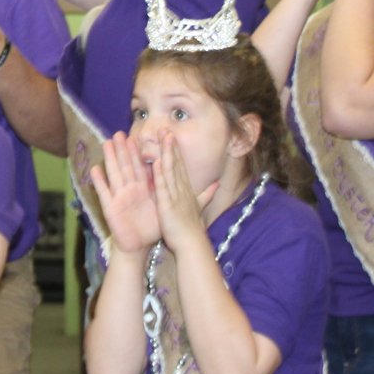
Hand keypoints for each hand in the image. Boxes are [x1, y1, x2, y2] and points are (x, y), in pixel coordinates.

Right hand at [90, 133, 160, 255]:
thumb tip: (183, 178)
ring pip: (114, 174)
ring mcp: (118, 197)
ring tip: (106, 143)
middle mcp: (129, 189)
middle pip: (125, 166)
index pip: (140, 166)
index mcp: (143, 188)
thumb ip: (171, 190)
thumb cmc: (151, 226)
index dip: (137, 152)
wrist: (138, 246)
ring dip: (109, 159)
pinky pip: (104, 193)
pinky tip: (94, 170)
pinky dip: (99, 182)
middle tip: (118, 133)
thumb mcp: (164, 205)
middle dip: (122, 150)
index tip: (135, 136)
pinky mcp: (110, 208)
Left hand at [151, 132, 215, 260]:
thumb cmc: (192, 229)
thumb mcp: (199, 207)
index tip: (172, 136)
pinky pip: (163, 187)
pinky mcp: (168, 205)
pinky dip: (160, 174)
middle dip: (171, 145)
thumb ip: (207, 194)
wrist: (192, 245)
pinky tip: (157, 161)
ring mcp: (175, 196)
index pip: (180, 166)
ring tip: (163, 136)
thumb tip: (216, 183)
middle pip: (176, 163)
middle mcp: (182, 189)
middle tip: (166, 128)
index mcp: (186, 190)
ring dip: (166, 152)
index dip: (176, 150)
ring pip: (170, 170)